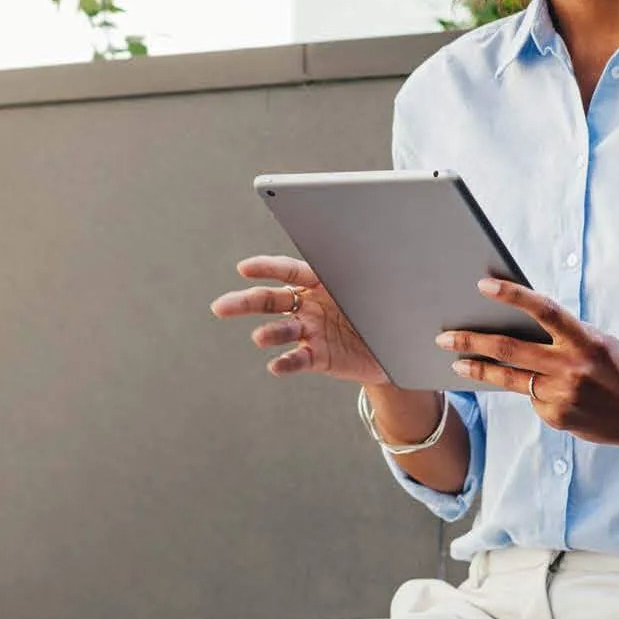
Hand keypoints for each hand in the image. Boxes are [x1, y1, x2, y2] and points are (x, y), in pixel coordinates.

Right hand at [210, 255, 389, 387]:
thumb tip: (387, 253)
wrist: (397, 347)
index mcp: (321, 281)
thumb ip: (376, 271)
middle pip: (270, 300)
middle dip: (245, 302)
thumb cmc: (386, 308)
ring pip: (282, 330)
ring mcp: (311, 331)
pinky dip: (286, 362)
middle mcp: (309, 305)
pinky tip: (276, 365)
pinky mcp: (318, 357)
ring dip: (269, 334)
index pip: (289, 270)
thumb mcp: (384, 284)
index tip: (244, 269)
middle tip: (221, 307)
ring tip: (260, 337)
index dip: (267, 268)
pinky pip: (298, 359)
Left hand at [437, 277, 618, 447]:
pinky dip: (531, 390)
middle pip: (510, 349)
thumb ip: (563, 335)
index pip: (544, 311)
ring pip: (509, 379)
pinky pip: (532, 398)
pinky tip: (542, 390)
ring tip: (457, 362)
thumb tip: (519, 324)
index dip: (513, 296)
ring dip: (478, 369)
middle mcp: (571, 368)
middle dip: (471, 341)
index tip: (483, 285)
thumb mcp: (598, 343)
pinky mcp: (556, 418)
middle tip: (444, 336)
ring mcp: (561, 396)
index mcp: (585, 341)